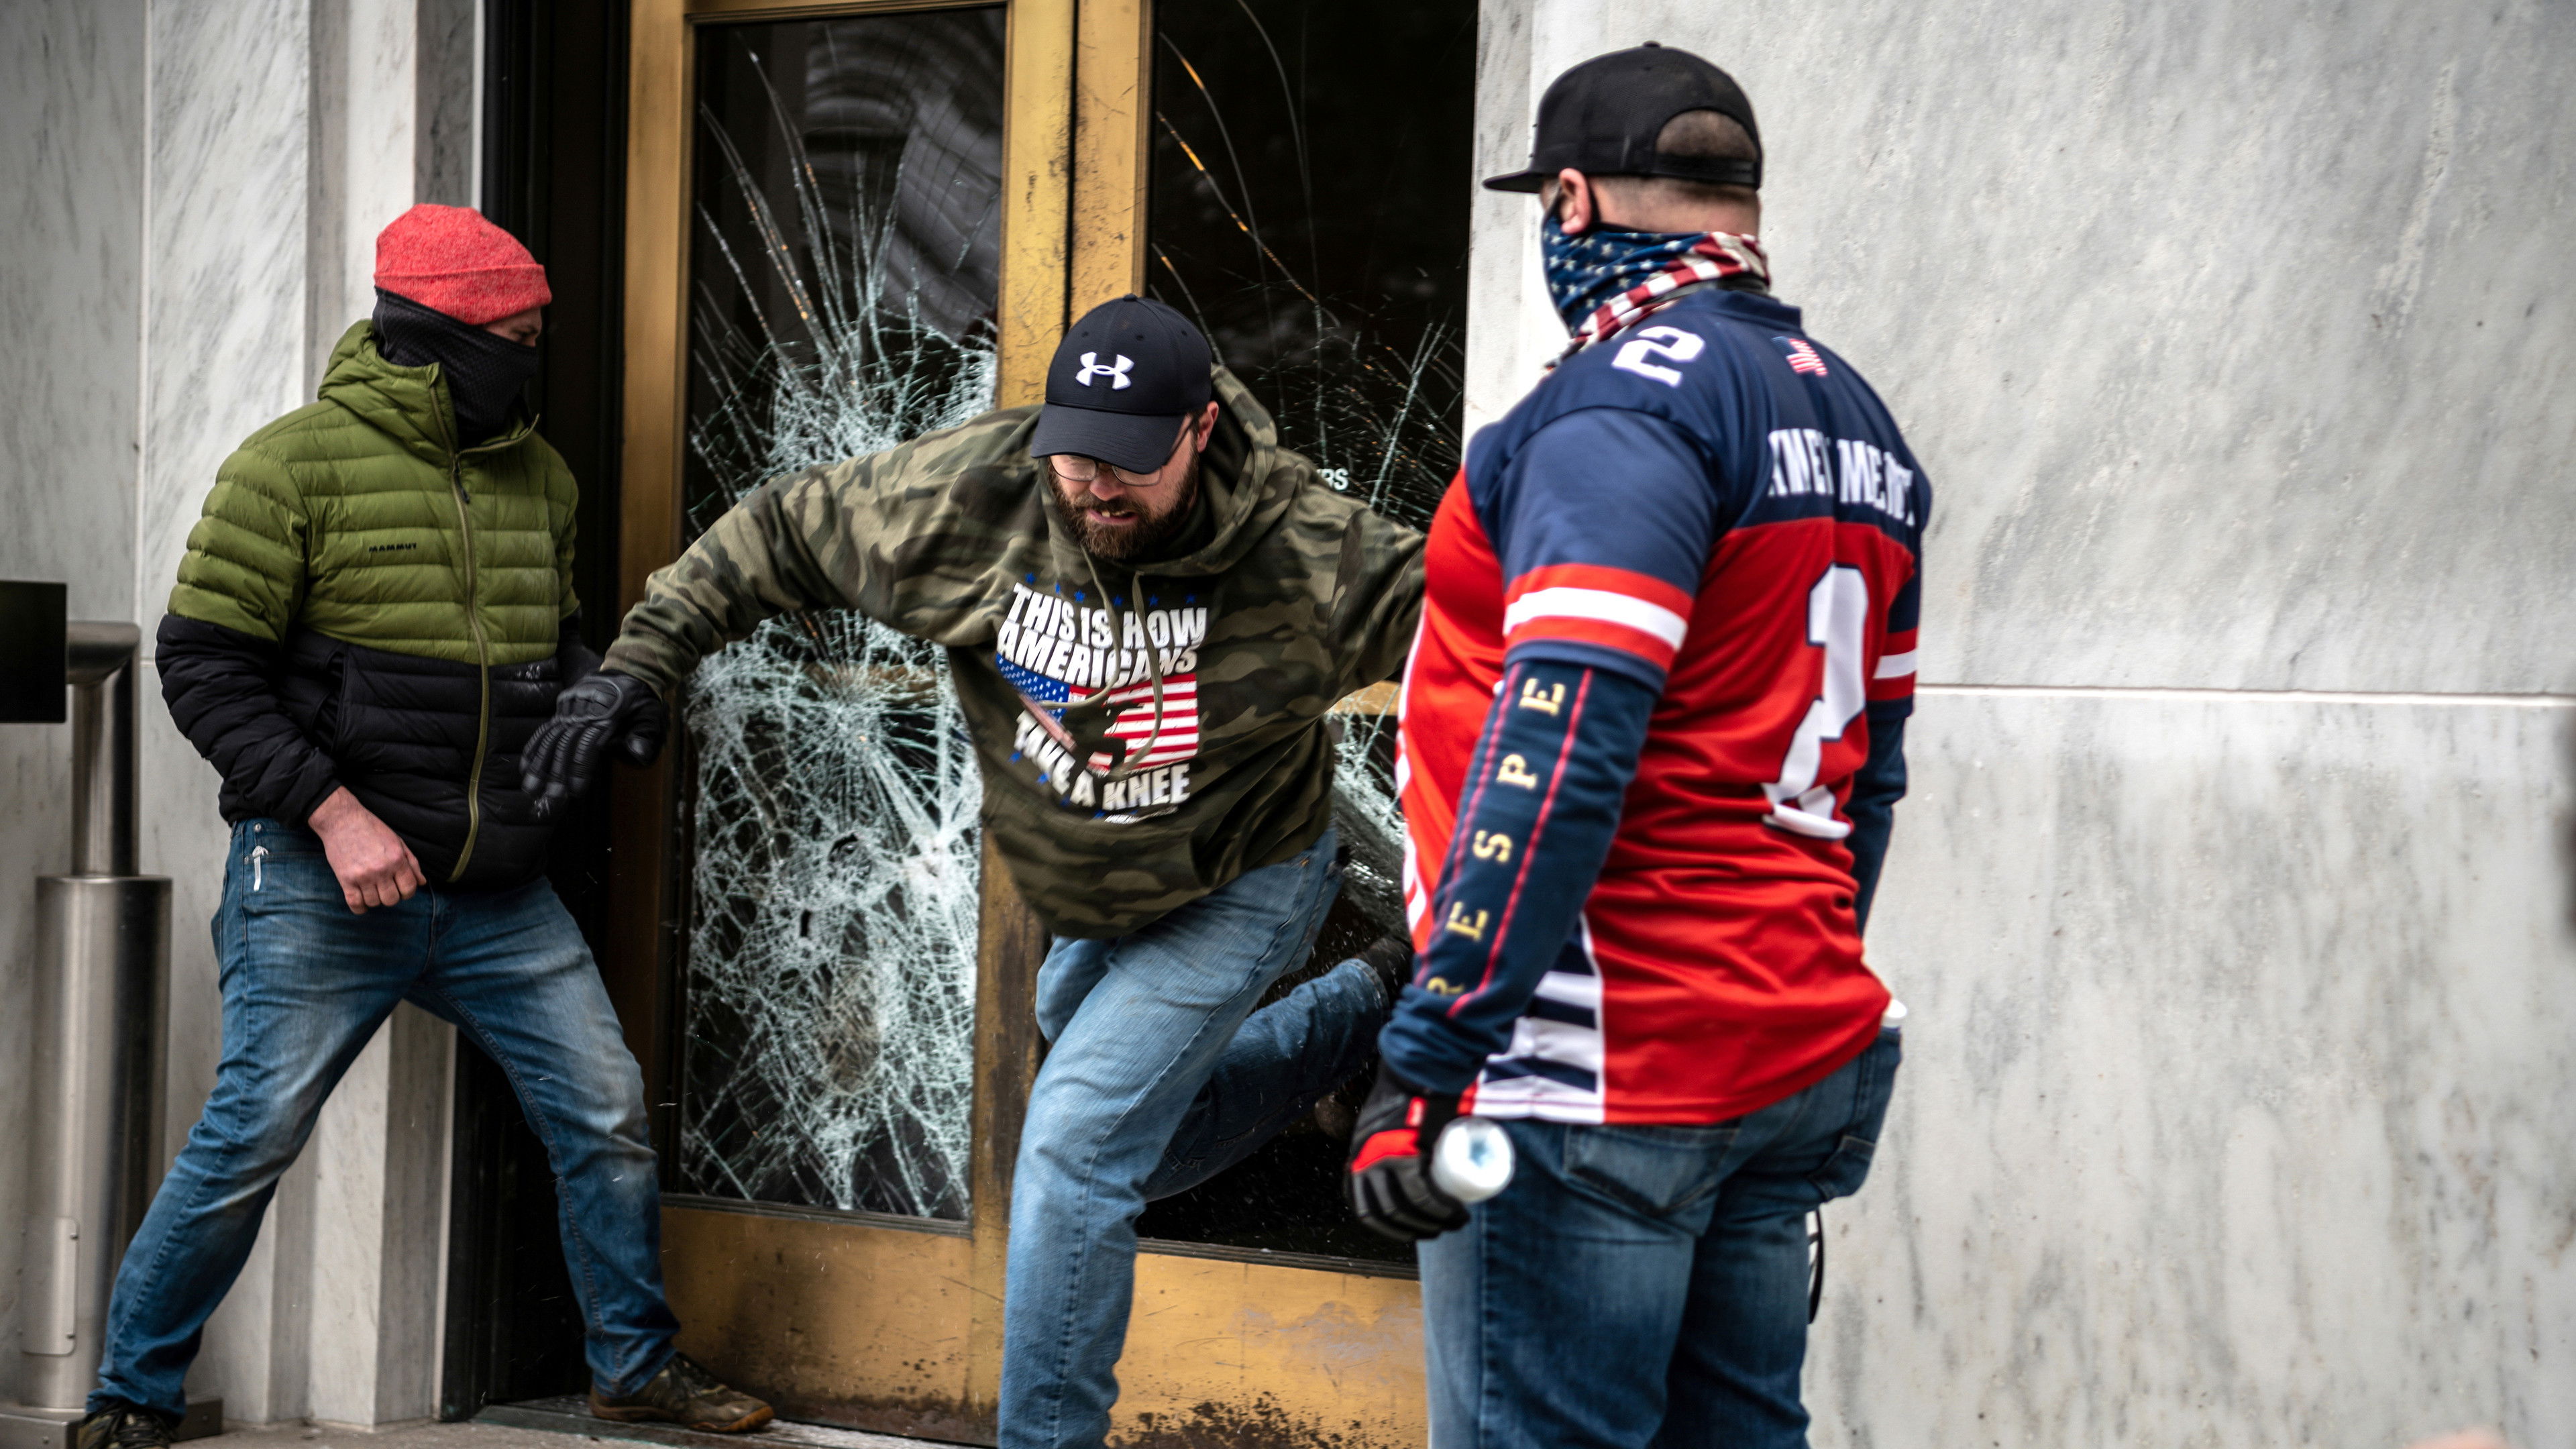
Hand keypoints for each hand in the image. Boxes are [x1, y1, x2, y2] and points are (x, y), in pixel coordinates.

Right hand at [308, 787, 424, 913]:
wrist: (342, 820)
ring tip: (372, 889)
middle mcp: (381, 869)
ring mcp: (362, 876)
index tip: (401, 888)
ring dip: (374, 899)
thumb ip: (411, 863)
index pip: (409, 888)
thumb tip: (422, 882)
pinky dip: (359, 907)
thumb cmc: (372, 829)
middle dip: (392, 897)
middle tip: (386, 888)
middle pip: (392, 900)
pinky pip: (355, 904)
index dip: (408, 892)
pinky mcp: (345, 879)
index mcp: (397, 859)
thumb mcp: (397, 842)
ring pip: (374, 903)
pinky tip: (361, 900)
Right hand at [521, 670, 667, 818]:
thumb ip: (645, 734)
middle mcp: (583, 712)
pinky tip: (525, 767)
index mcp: (606, 715)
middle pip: (565, 744)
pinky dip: (534, 748)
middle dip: (556, 772)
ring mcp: (570, 710)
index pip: (588, 744)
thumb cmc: (641, 700)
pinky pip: (545, 729)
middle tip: (551, 798)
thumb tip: (638, 754)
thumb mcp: (651, 714)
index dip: (580, 768)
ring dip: (539, 765)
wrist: (627, 670)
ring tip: (530, 789)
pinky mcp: (563, 709)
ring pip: (550, 738)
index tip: (576, 791)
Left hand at [1346, 1062, 1470, 1240]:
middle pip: (1385, 1212)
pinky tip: (1454, 1210)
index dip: (1388, 1226)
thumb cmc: (1412, 1089)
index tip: (1413, 1229)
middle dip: (1415, 1229)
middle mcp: (1365, 1158)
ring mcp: (1382, 1155)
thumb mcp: (1390, 1122)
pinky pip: (1419, 1191)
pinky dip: (1438, 1207)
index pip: (1363, 1205)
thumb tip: (1420, 1168)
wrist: (1422, 1062)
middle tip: (1442, 1227)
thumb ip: (1395, 1143)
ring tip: (1455, 1220)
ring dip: (1430, 1223)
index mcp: (1360, 1155)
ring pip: (1403, 1207)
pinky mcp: (1405, 1148)